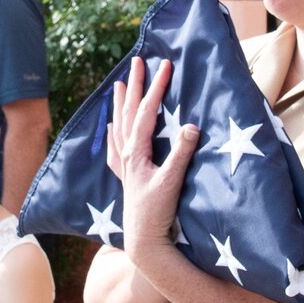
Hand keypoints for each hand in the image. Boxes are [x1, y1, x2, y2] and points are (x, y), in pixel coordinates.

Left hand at [107, 57, 199, 266]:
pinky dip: (114, 132)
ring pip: (120, 126)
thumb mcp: (173, 182)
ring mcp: (125, 165)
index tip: (165, 65)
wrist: (144, 241)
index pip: (146, 112)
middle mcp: (126, 155)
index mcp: (137, 152)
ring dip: (121, 103)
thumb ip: (182, 154)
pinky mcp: (127, 177)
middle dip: (135, 85)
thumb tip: (192, 126)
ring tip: (119, 84)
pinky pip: (116, 147)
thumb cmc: (157, 213)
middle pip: (128, 112)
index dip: (156, 88)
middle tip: (136, 61)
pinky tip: (111, 127)